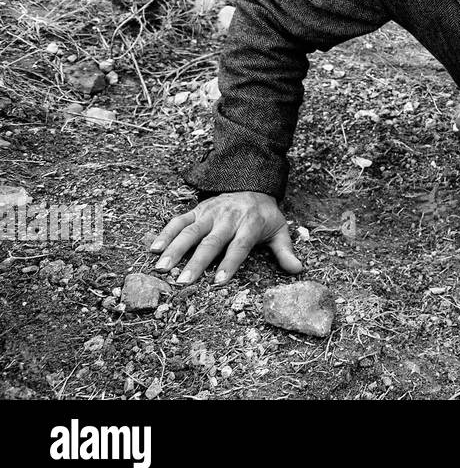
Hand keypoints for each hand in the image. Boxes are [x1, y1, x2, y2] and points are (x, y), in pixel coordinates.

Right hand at [149, 192, 302, 284]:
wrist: (251, 185)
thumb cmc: (264, 216)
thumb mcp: (279, 230)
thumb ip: (285, 251)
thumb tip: (299, 270)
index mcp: (249, 224)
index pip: (239, 245)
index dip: (230, 262)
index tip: (219, 281)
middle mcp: (228, 218)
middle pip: (211, 241)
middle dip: (197, 262)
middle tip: (184, 282)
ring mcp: (210, 212)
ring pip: (190, 231)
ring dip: (175, 249)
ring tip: (161, 269)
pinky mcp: (196, 209)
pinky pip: (178, 221)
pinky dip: (165, 233)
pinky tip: (153, 248)